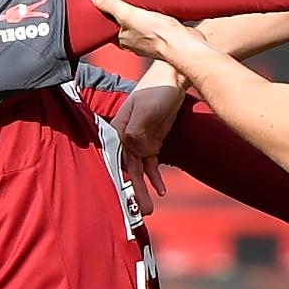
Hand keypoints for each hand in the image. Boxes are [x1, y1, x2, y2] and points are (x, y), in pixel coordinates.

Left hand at [89, 0, 199, 68]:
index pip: (110, 24)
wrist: (185, 44)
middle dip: (126, 11)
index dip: (108, 12)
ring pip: (141, 23)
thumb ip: (111, 5)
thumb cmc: (158, 33)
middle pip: (126, 22)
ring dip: (141, 13)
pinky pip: (155, 24)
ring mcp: (150, 41)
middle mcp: (135, 42)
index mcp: (123, 39)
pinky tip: (158, 8)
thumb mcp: (129, 14)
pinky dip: (155, 16)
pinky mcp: (165, 37)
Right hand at [112, 69, 183, 210]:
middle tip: (142, 209)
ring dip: (144, 188)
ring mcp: (140, 140)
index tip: (119, 196)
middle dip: (134, 190)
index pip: (115, 157)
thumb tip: (135, 150)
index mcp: (118, 130)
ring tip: (148, 207)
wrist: (174, 79)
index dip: (115, 176)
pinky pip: (151, 164)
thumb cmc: (157, 90)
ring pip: (139, 169)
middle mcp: (126, 137)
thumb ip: (135, 132)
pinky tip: (161, 189)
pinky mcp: (153, 142)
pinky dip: (155, 177)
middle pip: (127, 168)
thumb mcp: (144, 110)